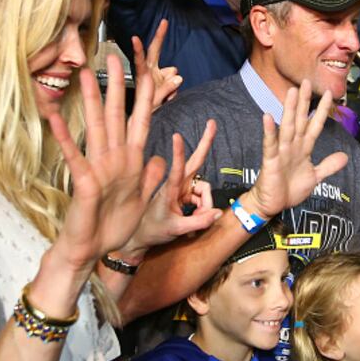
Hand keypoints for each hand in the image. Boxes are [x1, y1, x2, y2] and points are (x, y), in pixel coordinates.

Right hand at [47, 53, 164, 275]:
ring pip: (96, 127)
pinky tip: (55, 116)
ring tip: (85, 75)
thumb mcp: (140, 199)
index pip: (141, 122)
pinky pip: (74, 155)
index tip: (150, 74)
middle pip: (117, 115)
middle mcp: (114, 158)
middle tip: (113, 57)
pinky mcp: (83, 181)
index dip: (146, 99)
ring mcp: (97, 167)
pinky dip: (65, 137)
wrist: (92, 250)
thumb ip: (150, 177)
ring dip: (91, 101)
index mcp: (131, 161)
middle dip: (117, 87)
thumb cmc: (113, 225)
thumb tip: (156, 157)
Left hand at [120, 121, 221, 257]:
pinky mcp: (185, 194)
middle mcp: (177, 184)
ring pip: (204, 189)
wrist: (142, 237)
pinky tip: (195, 219)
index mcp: (170, 189)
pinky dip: (203, 209)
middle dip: (205, 143)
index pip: (177, 168)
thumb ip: (198, 222)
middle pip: (195, 161)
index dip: (179, 153)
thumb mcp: (176, 229)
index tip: (177, 135)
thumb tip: (217, 213)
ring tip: (196, 219)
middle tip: (213, 123)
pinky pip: (202, 198)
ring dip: (205, 204)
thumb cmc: (153, 230)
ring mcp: (182, 188)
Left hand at [131, 19, 180, 110]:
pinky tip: (169, 97)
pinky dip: (174, 90)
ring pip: (173, 73)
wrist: (146, 122)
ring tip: (165, 97)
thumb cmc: (143, 113)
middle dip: (160, 36)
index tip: (134, 39)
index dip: (139, 50)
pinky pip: (176, 82)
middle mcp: (149, 72)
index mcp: (143, 76)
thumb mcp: (154, 105)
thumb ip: (165, 90)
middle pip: (156, 51)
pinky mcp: (166, 81)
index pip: (140, 62)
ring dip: (172, 84)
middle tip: (164, 22)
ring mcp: (158, 76)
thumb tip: (178, 77)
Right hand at [241, 80, 347, 219]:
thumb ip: (328, 165)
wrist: (272, 205)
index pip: (315, 126)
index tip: (330, 95)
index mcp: (303, 148)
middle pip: (300, 120)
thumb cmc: (290, 190)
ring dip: (289, 110)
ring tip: (291, 93)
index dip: (322, 111)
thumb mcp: (315, 177)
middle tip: (307, 82)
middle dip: (304, 102)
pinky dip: (269, 131)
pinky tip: (267, 117)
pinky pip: (270, 144)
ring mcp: (281, 151)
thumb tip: (345, 156)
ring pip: (287, 127)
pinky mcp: (271, 160)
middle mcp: (292, 146)